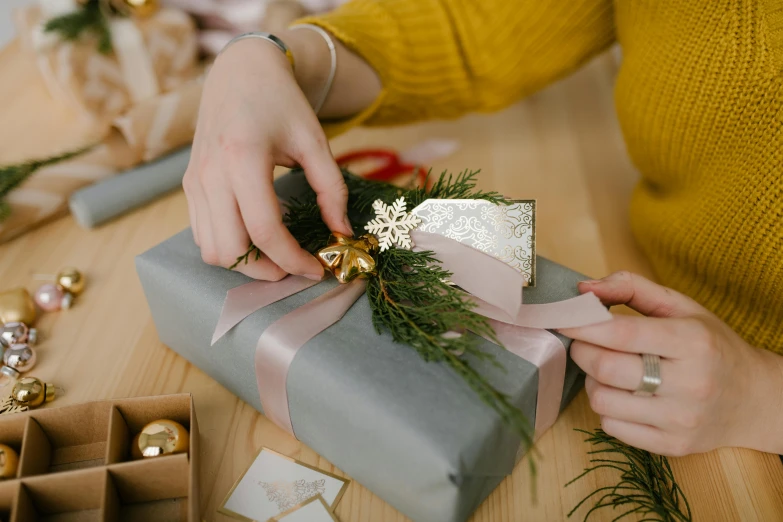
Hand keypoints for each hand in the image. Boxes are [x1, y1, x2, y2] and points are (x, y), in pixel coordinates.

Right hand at [183, 37, 351, 280]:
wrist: (240, 72)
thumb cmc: (281, 102)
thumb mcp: (314, 140)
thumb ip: (331, 188)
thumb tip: (343, 232)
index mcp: (243, 159)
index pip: (264, 231)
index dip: (293, 260)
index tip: (317, 268)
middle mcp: (211, 174)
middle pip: (231, 250)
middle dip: (267, 271)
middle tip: (296, 265)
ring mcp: (195, 182)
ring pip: (212, 249)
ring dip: (245, 263)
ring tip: (276, 254)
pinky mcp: (190, 186)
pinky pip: (202, 235)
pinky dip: (229, 246)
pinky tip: (255, 236)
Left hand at [561, 271, 782, 455]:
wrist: (753, 399)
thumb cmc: (711, 346)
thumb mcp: (682, 307)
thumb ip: (632, 288)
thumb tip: (583, 289)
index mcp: (693, 341)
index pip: (622, 334)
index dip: (583, 326)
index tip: (563, 319)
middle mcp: (690, 383)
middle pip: (606, 369)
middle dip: (583, 352)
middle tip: (584, 343)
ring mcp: (681, 419)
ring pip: (602, 401)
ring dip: (593, 382)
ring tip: (608, 371)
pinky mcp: (672, 446)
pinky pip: (611, 428)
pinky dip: (607, 410)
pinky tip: (623, 396)